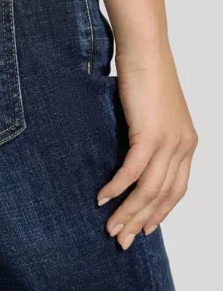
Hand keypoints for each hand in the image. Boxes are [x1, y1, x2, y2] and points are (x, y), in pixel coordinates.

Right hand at [97, 44, 197, 249]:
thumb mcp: (153, 113)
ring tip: (110, 227)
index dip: (160, 213)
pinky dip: (117, 187)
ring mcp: (169, 141)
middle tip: (122, 240)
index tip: (145, 229)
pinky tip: (102, 198)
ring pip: (149, 189)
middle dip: (141, 221)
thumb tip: (131, 159)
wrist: (146, 50)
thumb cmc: (146, 76)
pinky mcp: (150, 134)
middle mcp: (184, 146)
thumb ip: (149, 138)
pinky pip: (133, 171)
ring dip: (128, 211)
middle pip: (163, 196)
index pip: (177, 189)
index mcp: (187, 143)